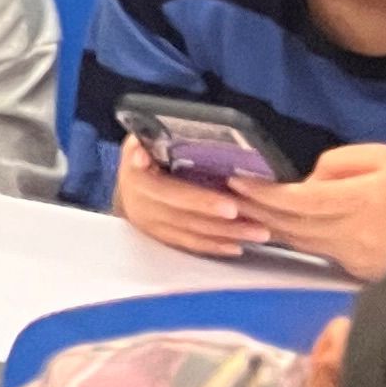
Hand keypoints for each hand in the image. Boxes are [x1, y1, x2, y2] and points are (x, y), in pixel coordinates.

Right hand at [111, 137, 254, 257]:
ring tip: (258, 232)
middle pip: (184, 216)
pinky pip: (189, 244)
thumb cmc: (142, 152)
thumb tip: (143, 152)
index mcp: (136, 177)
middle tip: (255, 222)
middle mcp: (140, 204)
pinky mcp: (160, 236)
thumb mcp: (141, 140)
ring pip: (191, 233)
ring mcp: (150, 223)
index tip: (231, 206)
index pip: (171, 192)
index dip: (200, 201)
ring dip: (226, 235)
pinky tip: (237, 245)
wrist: (127, 180)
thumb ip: (150, 141)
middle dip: (221, 221)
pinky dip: (214, 246)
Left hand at [230, 143, 385, 282]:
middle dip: (254, 209)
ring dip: (266, 226)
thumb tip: (306, 180)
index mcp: (359, 201)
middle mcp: (350, 234)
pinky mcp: (354, 272)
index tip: (235, 180)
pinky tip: (274, 227)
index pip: (297, 201)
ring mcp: (351, 258)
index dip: (262, 193)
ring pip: (296, 242)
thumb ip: (339, 163)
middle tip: (226, 195)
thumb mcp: (384, 158)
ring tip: (240, 209)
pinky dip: (291, 238)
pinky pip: (314, 252)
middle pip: (289, 225)